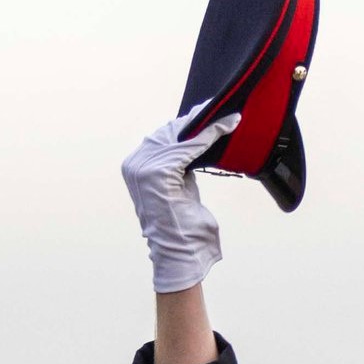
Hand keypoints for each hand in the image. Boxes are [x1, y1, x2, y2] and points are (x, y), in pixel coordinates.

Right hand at [123, 112, 232, 293]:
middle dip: (196, 120)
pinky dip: (211, 134)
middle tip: (221, 109)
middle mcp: (135, 165)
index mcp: (135, 167)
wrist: (181, 254)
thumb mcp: (180, 186)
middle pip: (169, 131)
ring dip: (207, 124)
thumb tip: (196, 141)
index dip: (186, 124)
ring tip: (229, 117)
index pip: (163, 136)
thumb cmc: (182, 227)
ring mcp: (143, 168)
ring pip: (181, 136)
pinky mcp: (159, 172)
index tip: (206, 111)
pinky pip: (191, 146)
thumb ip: (180, 164)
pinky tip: (228, 126)